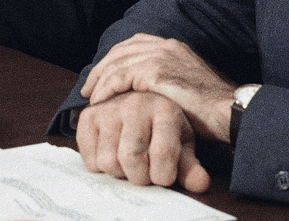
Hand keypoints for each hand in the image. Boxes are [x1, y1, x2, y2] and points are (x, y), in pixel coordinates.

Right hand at [76, 90, 211, 191]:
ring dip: (119, 173)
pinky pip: (90, 158)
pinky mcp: (88, 117)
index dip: (163, 175)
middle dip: (140, 177)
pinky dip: (100, 167)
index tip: (164, 176)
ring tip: (128, 163)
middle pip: (132, 159)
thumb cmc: (164, 129)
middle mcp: (135, 104)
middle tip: (145, 172)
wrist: (140, 105)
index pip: (163, 153)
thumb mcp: (181, 145)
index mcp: (164, 109)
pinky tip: (112, 156)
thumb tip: (200, 184)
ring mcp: (110, 108)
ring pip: (109, 161)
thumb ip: (190, 167)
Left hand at [81, 33, 236, 142]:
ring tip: (91, 99)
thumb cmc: (212, 110)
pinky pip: (120, 77)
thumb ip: (166, 81)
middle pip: (121, 50)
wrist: (231, 112)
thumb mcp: (185, 87)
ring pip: (117, 63)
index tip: (101, 78)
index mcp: (172, 46)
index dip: (113, 60)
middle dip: (101, 68)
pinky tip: (100, 103)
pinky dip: (106, 89)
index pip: (133, 45)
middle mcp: (165, 45)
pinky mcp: (156, 71)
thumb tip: (144, 93)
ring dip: (100, 81)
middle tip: (88, 88)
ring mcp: (160, 55)